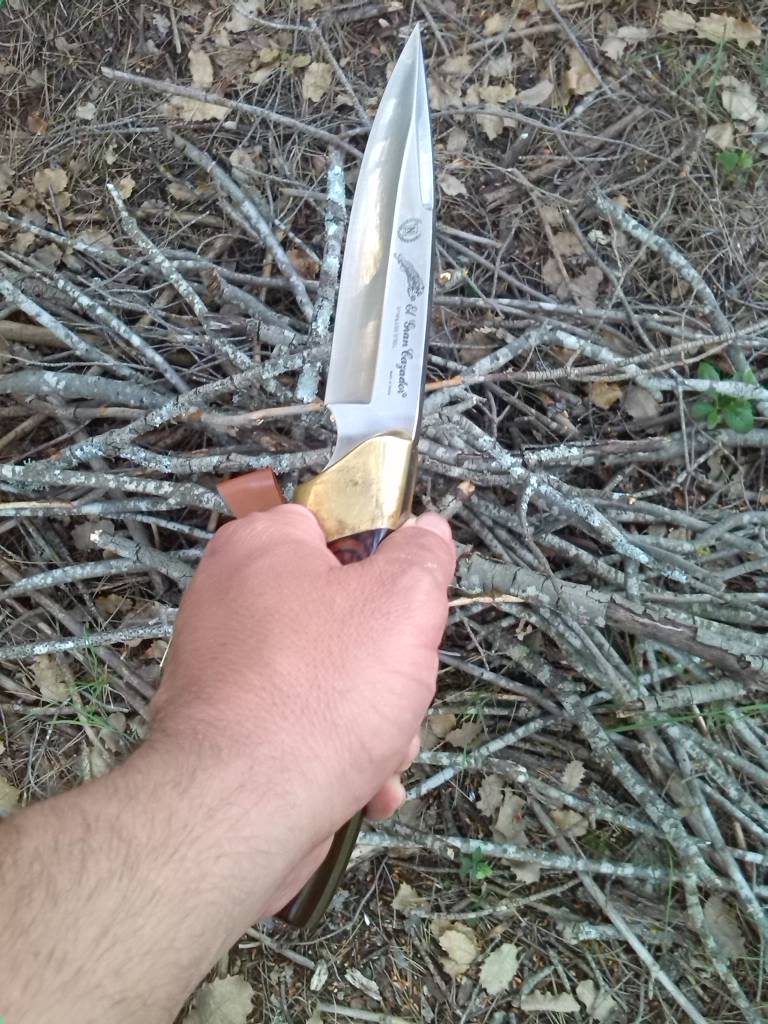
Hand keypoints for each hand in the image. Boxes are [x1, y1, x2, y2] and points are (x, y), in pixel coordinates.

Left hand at [149, 505, 454, 917]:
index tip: (408, 603)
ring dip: (375, 718)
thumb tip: (429, 530)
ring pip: (330, 676)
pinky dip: (339, 753)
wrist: (245, 812)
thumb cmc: (325, 689)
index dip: (382, 561)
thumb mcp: (402, 603)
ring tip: (381, 749)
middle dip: (387, 663)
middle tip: (398, 688)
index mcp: (259, 548)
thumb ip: (423, 556)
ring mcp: (225, 670)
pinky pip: (301, 724)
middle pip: (341, 612)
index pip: (333, 526)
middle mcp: (229, 600)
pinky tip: (363, 785)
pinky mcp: (230, 732)